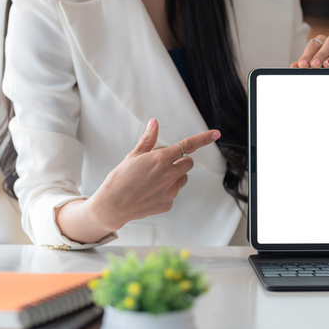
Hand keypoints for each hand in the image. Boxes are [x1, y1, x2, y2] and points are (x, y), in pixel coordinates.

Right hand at [56, 119, 219, 242]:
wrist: (113, 205)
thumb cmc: (120, 178)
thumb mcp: (133, 156)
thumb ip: (148, 140)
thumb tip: (155, 123)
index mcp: (160, 159)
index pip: (187, 146)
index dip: (203, 139)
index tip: (216, 134)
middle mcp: (168, 174)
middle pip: (188, 162)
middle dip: (180, 161)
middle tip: (162, 163)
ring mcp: (170, 190)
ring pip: (183, 178)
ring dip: (175, 176)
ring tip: (154, 179)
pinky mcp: (168, 203)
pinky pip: (174, 192)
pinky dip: (166, 190)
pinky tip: (151, 192)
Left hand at [291, 35, 328, 68]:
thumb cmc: (319, 67)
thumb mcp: (309, 66)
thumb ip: (303, 65)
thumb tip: (293, 66)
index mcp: (321, 43)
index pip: (314, 45)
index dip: (308, 54)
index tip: (302, 64)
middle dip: (322, 53)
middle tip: (314, 65)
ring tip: (326, 65)